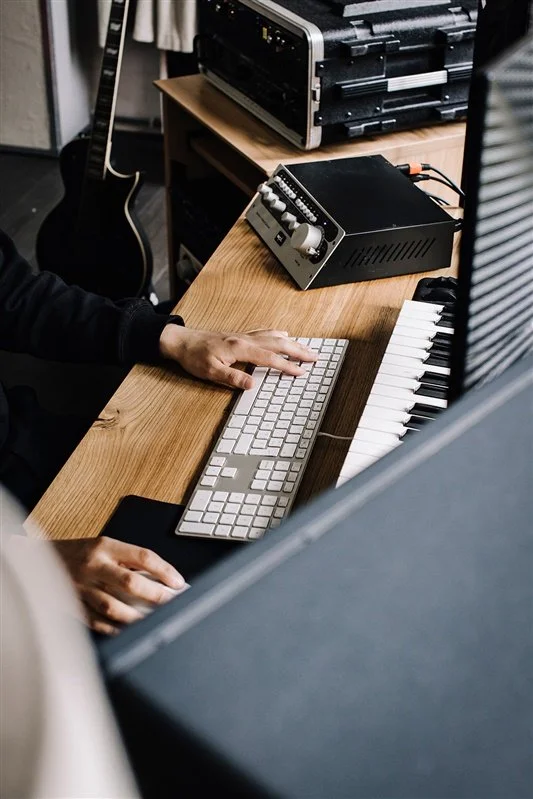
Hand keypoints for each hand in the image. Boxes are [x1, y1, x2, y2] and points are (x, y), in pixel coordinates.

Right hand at [53, 537, 184, 634]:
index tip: (178, 582)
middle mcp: (94, 566)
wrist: (40, 559)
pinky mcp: (73, 605)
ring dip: (137, 616)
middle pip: (130, 582)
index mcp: (105, 547)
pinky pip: (97, 621)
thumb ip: (129, 561)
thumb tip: (160, 579)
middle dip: (155, 595)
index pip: (142, 557)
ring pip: (113, 606)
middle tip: (171, 603)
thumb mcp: (105, 547)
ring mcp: (82, 588)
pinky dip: (114, 628)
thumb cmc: (79, 553)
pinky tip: (128, 631)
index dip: (164, 570)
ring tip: (155, 621)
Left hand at [159, 327, 317, 389]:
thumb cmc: (194, 357)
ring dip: (291, 341)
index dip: (287, 366)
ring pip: (274, 336)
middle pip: (278, 343)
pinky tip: (283, 334)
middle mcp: (245, 339)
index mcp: (240, 348)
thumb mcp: (210, 372)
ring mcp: (243, 335)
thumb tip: (252, 385)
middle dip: (298, 350)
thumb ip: (232, 378)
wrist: (182, 341)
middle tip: (314, 357)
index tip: (301, 372)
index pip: (270, 358)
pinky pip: (265, 332)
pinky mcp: (240, 335)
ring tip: (305, 348)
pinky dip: (278, 334)